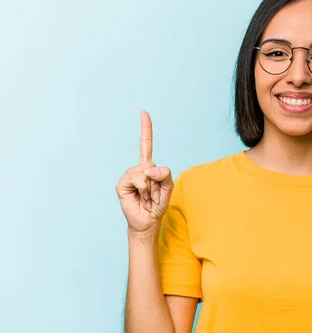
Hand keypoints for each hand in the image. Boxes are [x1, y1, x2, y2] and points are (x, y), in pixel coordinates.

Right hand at [115, 110, 173, 235]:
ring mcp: (128, 175)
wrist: (148, 221)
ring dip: (150, 188)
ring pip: (145, 173)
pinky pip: (137, 180)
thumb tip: (150, 168)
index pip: (146, 144)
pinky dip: (143, 190)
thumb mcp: (168, 188)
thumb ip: (165, 175)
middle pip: (152, 165)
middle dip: (158, 182)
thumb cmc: (158, 204)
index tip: (143, 112)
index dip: (146, 129)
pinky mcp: (122, 184)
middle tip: (154, 194)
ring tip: (147, 197)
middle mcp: (137, 169)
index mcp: (148, 167)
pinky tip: (140, 197)